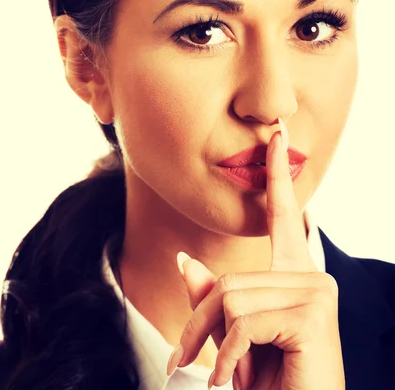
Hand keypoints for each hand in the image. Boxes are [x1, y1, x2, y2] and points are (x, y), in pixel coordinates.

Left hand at [169, 120, 344, 389]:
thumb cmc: (269, 384)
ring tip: (223, 378)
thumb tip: (185, 259)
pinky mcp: (312, 313)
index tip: (277, 136)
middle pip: (229, 278)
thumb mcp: (232, 338)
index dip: (278, 174)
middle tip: (189, 362)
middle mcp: (311, 276)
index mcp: (295, 277)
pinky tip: (237, 381)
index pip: (285, 216)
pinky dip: (227, 358)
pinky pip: (241, 321)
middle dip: (201, 325)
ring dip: (211, 344)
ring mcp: (316, 291)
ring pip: (230, 297)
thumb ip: (212, 298)